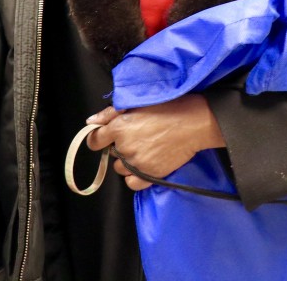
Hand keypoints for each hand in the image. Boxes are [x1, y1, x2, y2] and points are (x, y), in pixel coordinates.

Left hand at [84, 95, 225, 190]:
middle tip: (138, 135)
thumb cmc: (169, 107)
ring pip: (120, 168)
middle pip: (111, 153)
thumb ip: (110, 113)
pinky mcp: (149, 175)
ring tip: (146, 148)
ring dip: (128, 160)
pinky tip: (145, 164)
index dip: (99, 138)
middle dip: (120, 146)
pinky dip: (135, 176)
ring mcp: (137, 163)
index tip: (106, 137)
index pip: (94, 140)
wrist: (195, 123)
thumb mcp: (138, 103)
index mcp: (119, 127)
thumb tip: (91, 122)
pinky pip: (131, 183)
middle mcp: (125, 147)